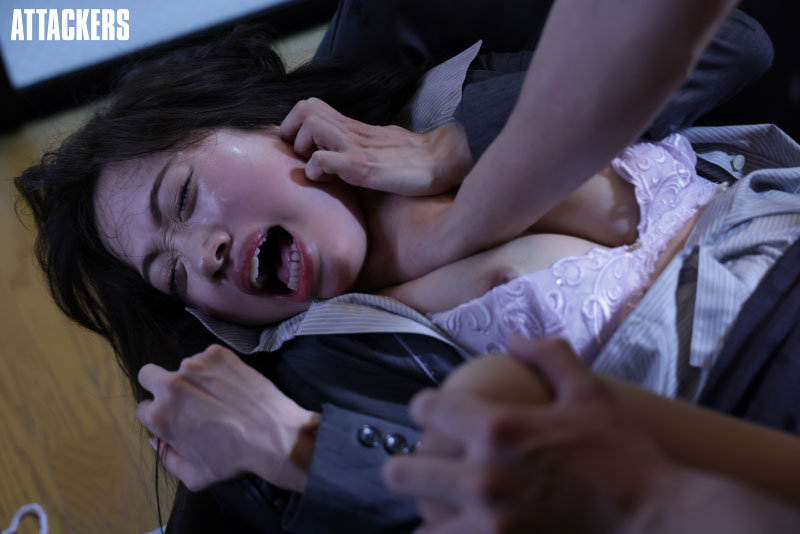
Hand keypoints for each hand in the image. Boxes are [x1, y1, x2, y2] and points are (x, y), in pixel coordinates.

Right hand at [135, 344, 318, 491]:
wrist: (273, 435)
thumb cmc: (234, 460)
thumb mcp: (195, 476)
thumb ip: (168, 459)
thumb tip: (157, 441)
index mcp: (159, 416)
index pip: (143, 409)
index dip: (158, 416)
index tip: (174, 419)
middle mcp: (171, 385)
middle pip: (148, 374)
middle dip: (158, 385)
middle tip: (182, 398)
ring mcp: (194, 365)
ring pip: (183, 367)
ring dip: (194, 378)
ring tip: (219, 395)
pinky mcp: (217, 354)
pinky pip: (208, 358)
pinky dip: (216, 368)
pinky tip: (231, 385)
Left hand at [280, 97, 471, 195]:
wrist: (444, 161)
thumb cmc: (415, 160)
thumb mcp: (381, 145)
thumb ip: (360, 144)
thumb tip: (341, 155)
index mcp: (355, 128)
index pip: (311, 106)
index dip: (296, 124)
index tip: (301, 147)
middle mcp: (352, 132)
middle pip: (304, 108)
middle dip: (293, 132)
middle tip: (304, 156)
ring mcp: (356, 147)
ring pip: (310, 126)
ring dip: (303, 148)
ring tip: (316, 167)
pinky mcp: (362, 167)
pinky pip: (323, 159)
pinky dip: (316, 171)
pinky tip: (329, 181)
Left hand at [384, 337, 675, 533]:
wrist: (656, 522)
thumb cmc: (623, 458)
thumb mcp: (591, 395)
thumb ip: (550, 357)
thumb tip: (515, 337)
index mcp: (497, 428)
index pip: (425, 409)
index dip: (426, 408)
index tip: (436, 414)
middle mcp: (482, 477)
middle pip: (401, 471)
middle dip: (410, 464)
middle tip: (428, 465)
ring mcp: (487, 524)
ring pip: (419, 523)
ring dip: (430, 511)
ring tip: (445, 506)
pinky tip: (463, 528)